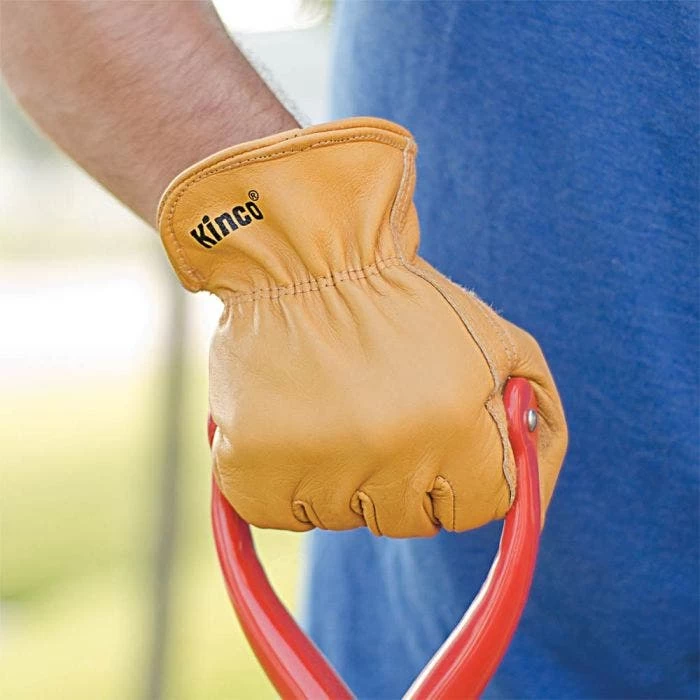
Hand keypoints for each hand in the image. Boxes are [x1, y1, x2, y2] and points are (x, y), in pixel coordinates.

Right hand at [157, 118, 567, 536]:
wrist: (306, 256)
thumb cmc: (408, 301)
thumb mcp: (499, 343)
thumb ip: (537, 422)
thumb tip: (533, 503)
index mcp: (456, 427)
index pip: (482, 506)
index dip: (463, 470)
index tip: (438, 432)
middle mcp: (389, 457)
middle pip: (412, 519)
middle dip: (405, 475)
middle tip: (379, 410)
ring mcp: (315, 468)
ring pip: (344, 517)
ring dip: (343, 475)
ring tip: (331, 405)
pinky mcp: (252, 471)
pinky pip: (286, 512)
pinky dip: (289, 480)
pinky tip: (293, 423)